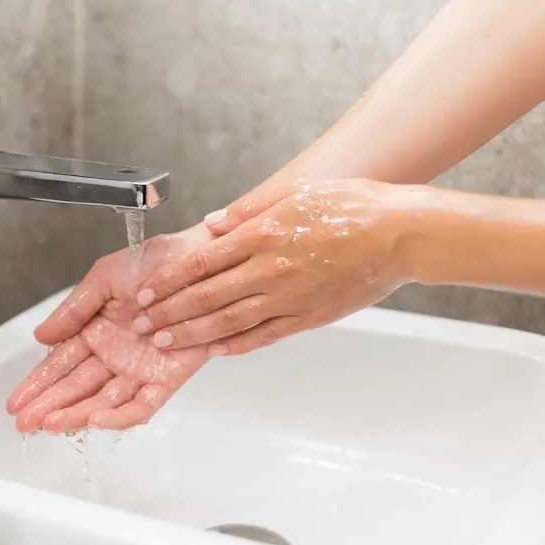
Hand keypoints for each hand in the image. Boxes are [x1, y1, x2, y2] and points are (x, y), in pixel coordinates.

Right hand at [6, 227, 212, 433]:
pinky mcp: (166, 379)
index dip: (37, 384)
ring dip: (75, 414)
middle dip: (48, 406)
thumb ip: (74, 309)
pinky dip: (119, 416)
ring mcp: (139, 369)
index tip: (16, 401)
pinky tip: (94, 419)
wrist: (200, 261)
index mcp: (96, 332)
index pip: (60, 364)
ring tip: (49, 423)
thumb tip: (41, 335)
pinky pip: (141, 405)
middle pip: (76, 388)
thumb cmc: (157, 263)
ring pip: (102, 401)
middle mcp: (115, 355)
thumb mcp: (104, 278)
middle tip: (24, 422)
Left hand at [131, 179, 426, 354]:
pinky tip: (215, 350)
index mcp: (263, 235)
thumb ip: (248, 209)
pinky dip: (236, 345)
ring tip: (165, 342)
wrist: (402, 235)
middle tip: (142, 325)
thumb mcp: (295, 193)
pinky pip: (264, 336)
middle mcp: (270, 270)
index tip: (146, 292)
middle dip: (168, 313)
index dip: (169, 281)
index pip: (201, 263)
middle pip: (206, 297)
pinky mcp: (309, 318)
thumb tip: (211, 224)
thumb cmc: (352, 207)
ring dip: (192, 334)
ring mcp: (289, 298)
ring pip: (229, 321)